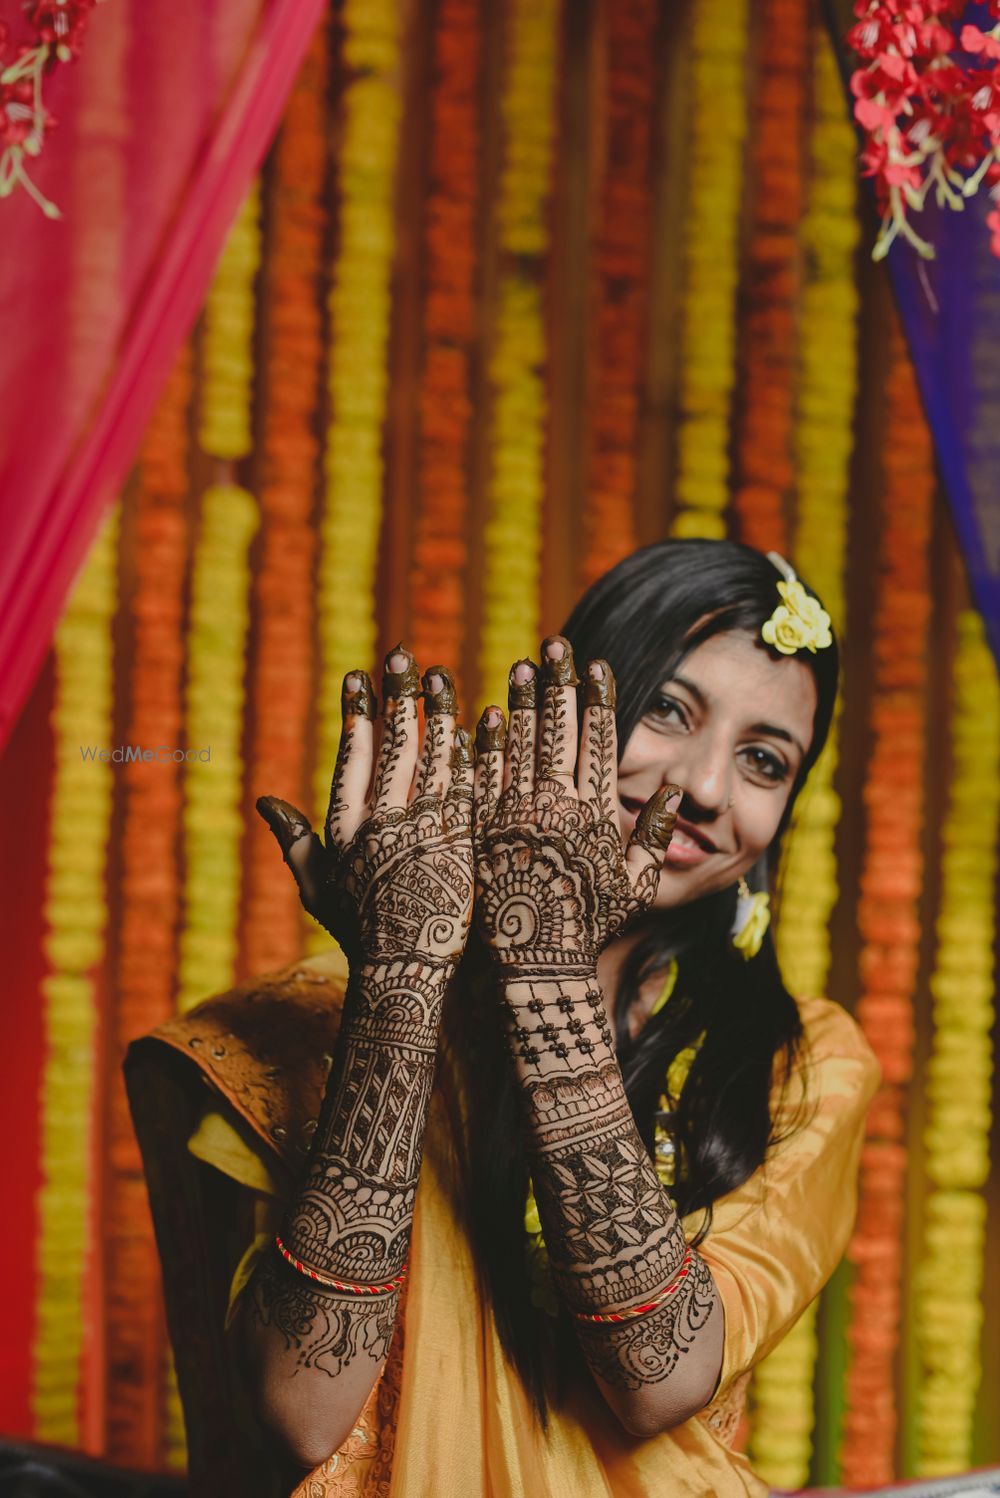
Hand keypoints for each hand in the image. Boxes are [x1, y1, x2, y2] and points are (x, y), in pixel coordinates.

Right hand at [256, 649, 473, 973]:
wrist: (407, 979)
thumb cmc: (360, 934)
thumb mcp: (318, 888)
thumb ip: (295, 840)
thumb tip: (264, 799)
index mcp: (347, 830)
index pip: (351, 758)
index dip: (356, 715)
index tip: (359, 678)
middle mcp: (384, 827)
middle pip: (394, 748)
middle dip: (397, 698)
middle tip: (403, 657)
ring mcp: (426, 836)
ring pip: (434, 761)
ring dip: (437, 714)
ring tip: (440, 677)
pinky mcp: (463, 846)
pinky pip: (469, 790)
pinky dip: (473, 755)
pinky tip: (478, 724)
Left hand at [472, 638, 680, 976]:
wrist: (536, 963)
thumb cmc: (589, 924)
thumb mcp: (635, 886)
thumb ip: (654, 836)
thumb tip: (674, 792)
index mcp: (597, 814)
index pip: (600, 743)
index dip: (598, 700)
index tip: (596, 665)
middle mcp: (559, 808)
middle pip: (559, 731)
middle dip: (559, 684)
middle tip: (554, 646)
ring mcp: (519, 816)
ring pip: (521, 745)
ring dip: (523, 702)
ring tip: (522, 666)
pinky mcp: (484, 830)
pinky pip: (485, 777)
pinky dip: (487, 745)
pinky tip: (488, 717)